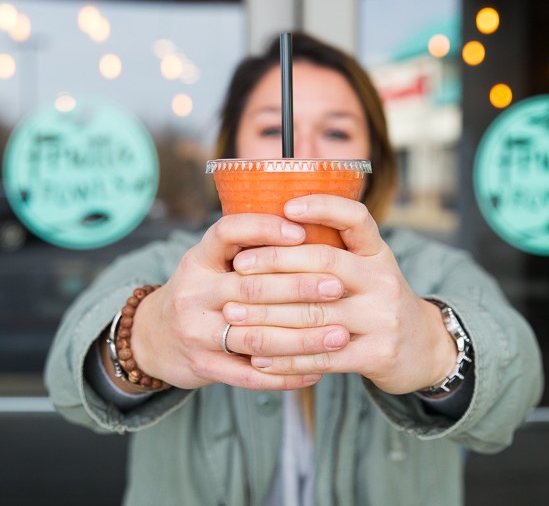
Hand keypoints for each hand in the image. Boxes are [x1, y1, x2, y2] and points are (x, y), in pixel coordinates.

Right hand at [127, 212, 348, 390]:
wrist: (154, 337)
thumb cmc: (200, 292)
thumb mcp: (210, 263)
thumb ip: (246, 250)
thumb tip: (308, 227)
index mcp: (198, 260)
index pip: (227, 232)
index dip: (264, 229)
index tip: (302, 233)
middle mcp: (193, 293)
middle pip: (250, 287)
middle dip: (299, 287)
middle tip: (338, 286)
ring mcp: (196, 332)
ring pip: (256, 336)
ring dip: (302, 337)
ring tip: (340, 334)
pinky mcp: (203, 367)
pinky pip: (250, 375)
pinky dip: (286, 375)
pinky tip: (317, 369)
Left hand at [222, 195, 457, 394]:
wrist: (426, 349)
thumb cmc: (379, 304)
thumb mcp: (368, 271)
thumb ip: (334, 255)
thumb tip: (274, 234)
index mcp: (377, 254)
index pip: (356, 219)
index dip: (323, 208)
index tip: (287, 206)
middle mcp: (383, 280)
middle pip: (324, 263)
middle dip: (275, 263)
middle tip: (238, 268)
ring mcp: (383, 318)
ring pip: (316, 314)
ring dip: (268, 315)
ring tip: (235, 314)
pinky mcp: (379, 354)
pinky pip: (323, 357)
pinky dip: (287, 358)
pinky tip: (259, 357)